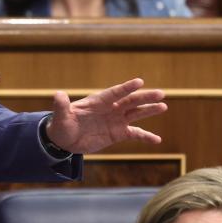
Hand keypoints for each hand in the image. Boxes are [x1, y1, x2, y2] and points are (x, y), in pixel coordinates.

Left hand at [46, 78, 165, 153]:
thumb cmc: (62, 125)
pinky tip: (157, 140)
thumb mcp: (60, 117)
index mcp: (98, 101)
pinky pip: (135, 134)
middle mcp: (110, 108)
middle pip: (130, 101)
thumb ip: (61, 106)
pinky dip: (146, 136)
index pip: (115, 92)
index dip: (127, 87)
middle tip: (161, 93)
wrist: (65, 140)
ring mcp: (116, 120)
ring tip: (163, 106)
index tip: (140, 82)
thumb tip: (58, 94)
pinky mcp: (118, 133)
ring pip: (136, 113)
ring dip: (149, 110)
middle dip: (145, 97)